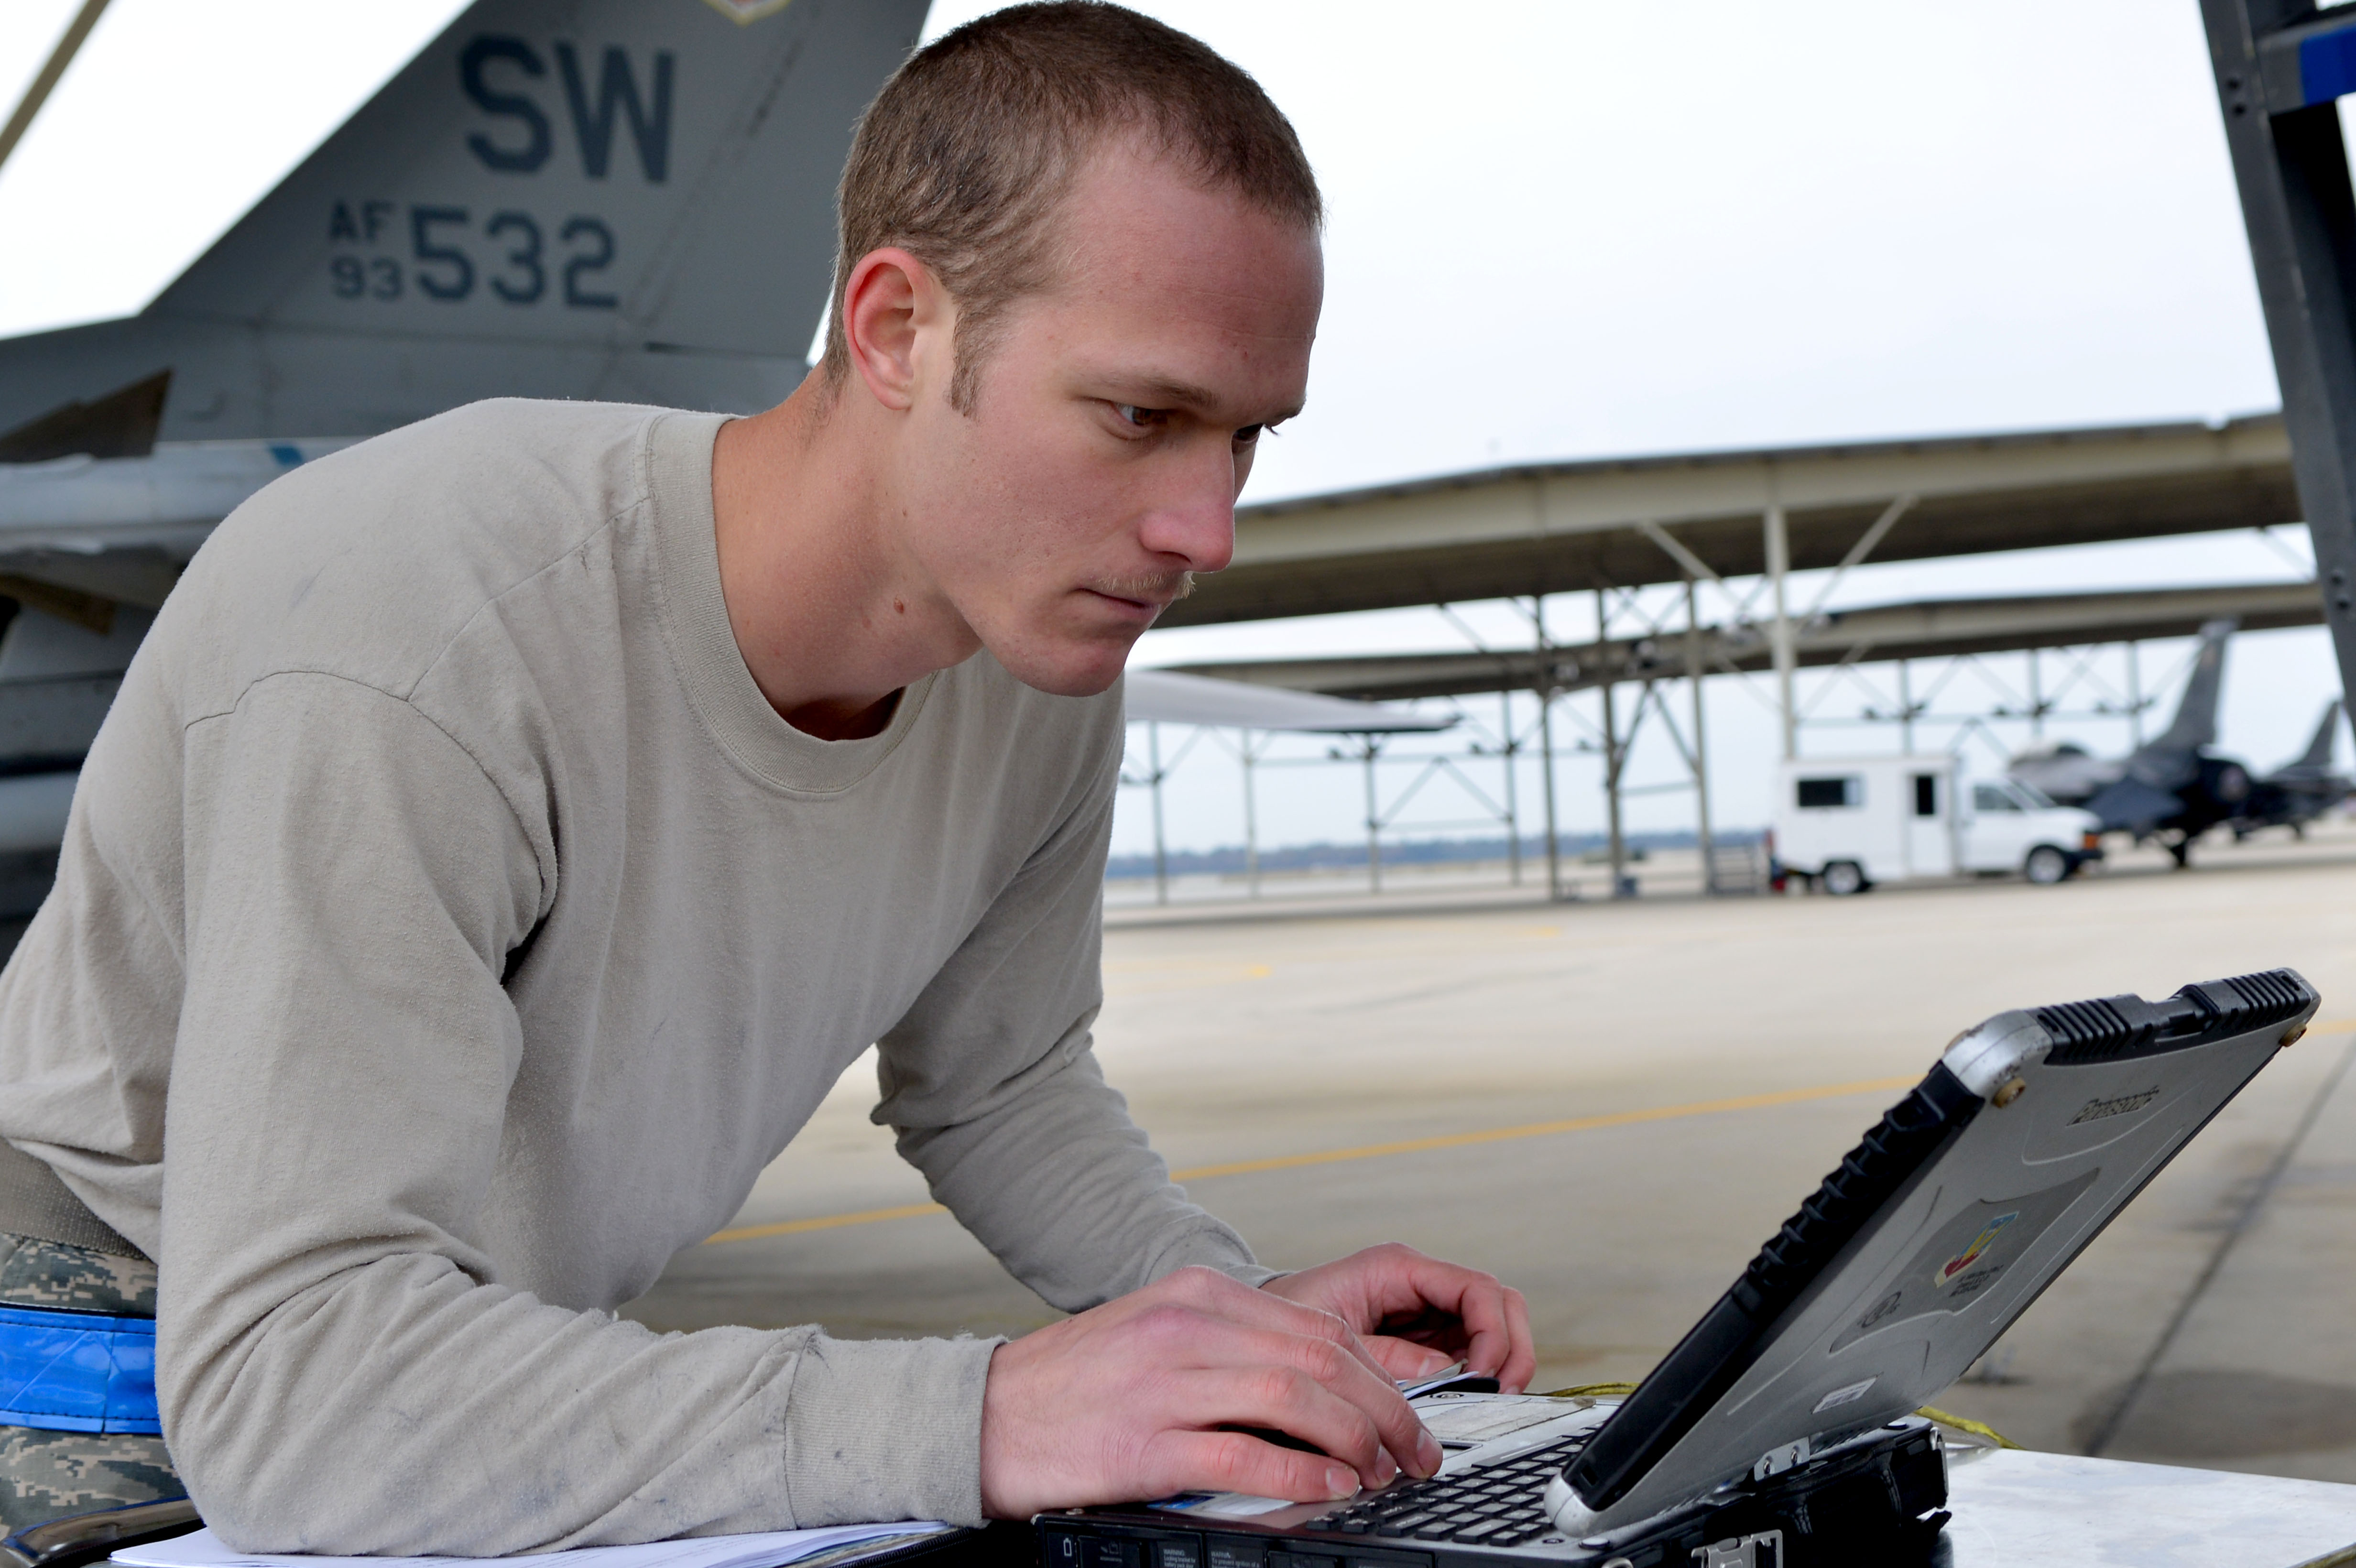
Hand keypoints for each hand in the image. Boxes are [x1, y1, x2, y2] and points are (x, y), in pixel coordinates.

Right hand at [977, 1265, 1445, 1518]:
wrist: (984, 1414)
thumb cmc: (1075, 1381)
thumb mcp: (1158, 1332)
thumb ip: (1234, 1342)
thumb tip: (1322, 1377)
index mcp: (1194, 1294)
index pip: (1318, 1325)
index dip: (1379, 1372)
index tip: (1407, 1411)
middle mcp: (1185, 1327)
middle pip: (1320, 1358)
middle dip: (1385, 1409)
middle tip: (1415, 1450)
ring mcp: (1164, 1383)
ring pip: (1294, 1397)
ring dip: (1354, 1440)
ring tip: (1381, 1473)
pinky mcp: (1145, 1443)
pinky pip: (1244, 1454)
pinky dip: (1299, 1473)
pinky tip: (1328, 1489)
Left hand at [1261, 1243, 1534, 1393]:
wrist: (1256, 1330)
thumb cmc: (1282, 1321)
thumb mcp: (1326, 1338)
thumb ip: (1383, 1357)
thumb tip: (1439, 1373)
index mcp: (1398, 1269)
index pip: (1476, 1289)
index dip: (1492, 1333)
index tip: (1484, 1376)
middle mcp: (1420, 1284)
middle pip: (1500, 1303)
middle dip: (1511, 1348)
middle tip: (1499, 1392)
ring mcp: (1427, 1310)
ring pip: (1495, 1326)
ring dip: (1501, 1364)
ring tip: (1487, 1399)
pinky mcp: (1425, 1338)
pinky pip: (1472, 1351)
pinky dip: (1480, 1376)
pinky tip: (1466, 1399)